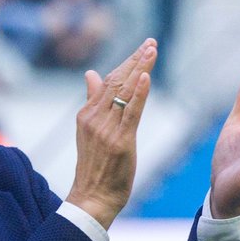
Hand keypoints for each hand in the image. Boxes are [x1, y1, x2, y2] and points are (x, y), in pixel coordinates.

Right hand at [66, 39, 157, 228]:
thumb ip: (93, 101)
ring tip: (152, 50)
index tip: (141, 48)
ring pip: (124, 92)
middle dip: (135, 60)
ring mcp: (106, 129)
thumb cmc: (94, 168)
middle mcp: (94, 118)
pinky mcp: (120, 141)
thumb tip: (91, 74)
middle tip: (151, 42)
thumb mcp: (89, 131)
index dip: (125, 63)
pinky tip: (146, 77)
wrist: (91, 198)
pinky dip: (139, 93)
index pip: (107, 82)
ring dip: (140, 69)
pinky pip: (131, 113)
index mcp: (86, 114)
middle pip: (116, 81)